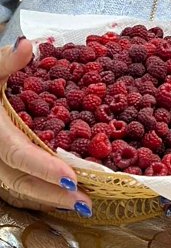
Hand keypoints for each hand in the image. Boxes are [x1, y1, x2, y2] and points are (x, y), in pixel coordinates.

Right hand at [0, 38, 91, 216]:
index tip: (71, 178)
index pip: (18, 153)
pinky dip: (42, 188)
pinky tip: (65, 191)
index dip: (44, 167)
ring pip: (19, 185)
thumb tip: (26, 44)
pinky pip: (19, 179)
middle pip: (20, 180)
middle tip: (87, 202)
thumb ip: (7, 60)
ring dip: (50, 196)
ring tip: (83, 203)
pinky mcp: (2, 160)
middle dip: (52, 193)